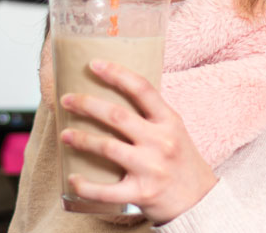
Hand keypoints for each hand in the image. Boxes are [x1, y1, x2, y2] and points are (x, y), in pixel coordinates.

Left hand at [59, 59, 216, 224]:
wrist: (201, 202)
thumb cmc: (181, 163)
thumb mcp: (175, 131)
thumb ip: (151, 114)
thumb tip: (116, 90)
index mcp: (169, 121)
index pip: (142, 89)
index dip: (117, 74)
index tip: (94, 64)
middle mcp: (161, 142)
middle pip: (117, 116)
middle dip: (87, 104)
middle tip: (67, 100)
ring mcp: (151, 168)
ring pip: (108, 147)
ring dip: (81, 139)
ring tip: (64, 134)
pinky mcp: (142, 193)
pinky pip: (107, 190)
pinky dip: (86, 185)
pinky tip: (72, 178)